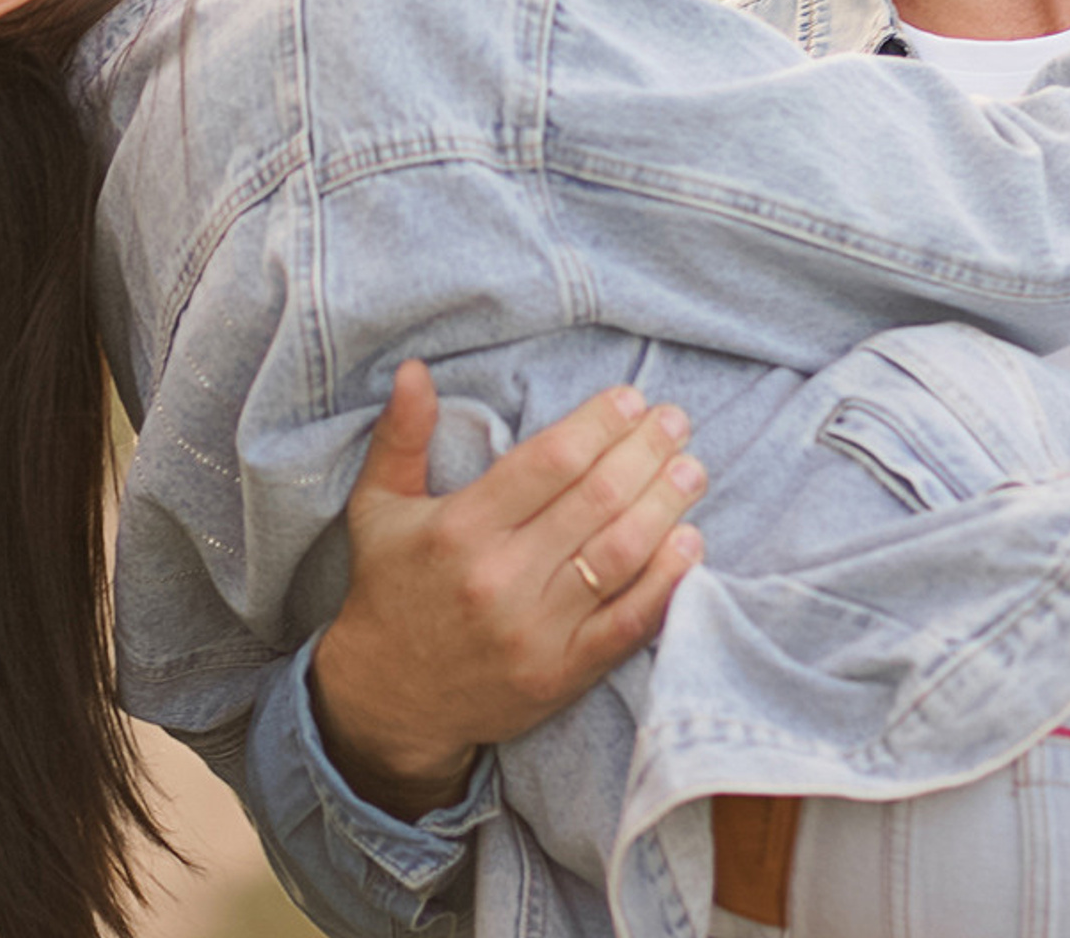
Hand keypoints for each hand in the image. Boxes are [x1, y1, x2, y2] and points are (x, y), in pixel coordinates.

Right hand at [309, 361, 705, 819]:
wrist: (388, 700)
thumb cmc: (390, 587)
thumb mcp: (378, 505)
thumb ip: (401, 434)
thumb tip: (414, 368)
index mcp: (460, 528)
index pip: (550, 461)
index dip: (600, 424)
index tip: (631, 399)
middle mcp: (500, 578)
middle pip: (595, 500)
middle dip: (645, 453)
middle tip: (676, 422)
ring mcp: (535, 631)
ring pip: (619, 556)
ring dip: (665, 507)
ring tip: (692, 470)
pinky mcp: (561, 674)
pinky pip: (628, 624)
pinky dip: (666, 582)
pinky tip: (690, 543)